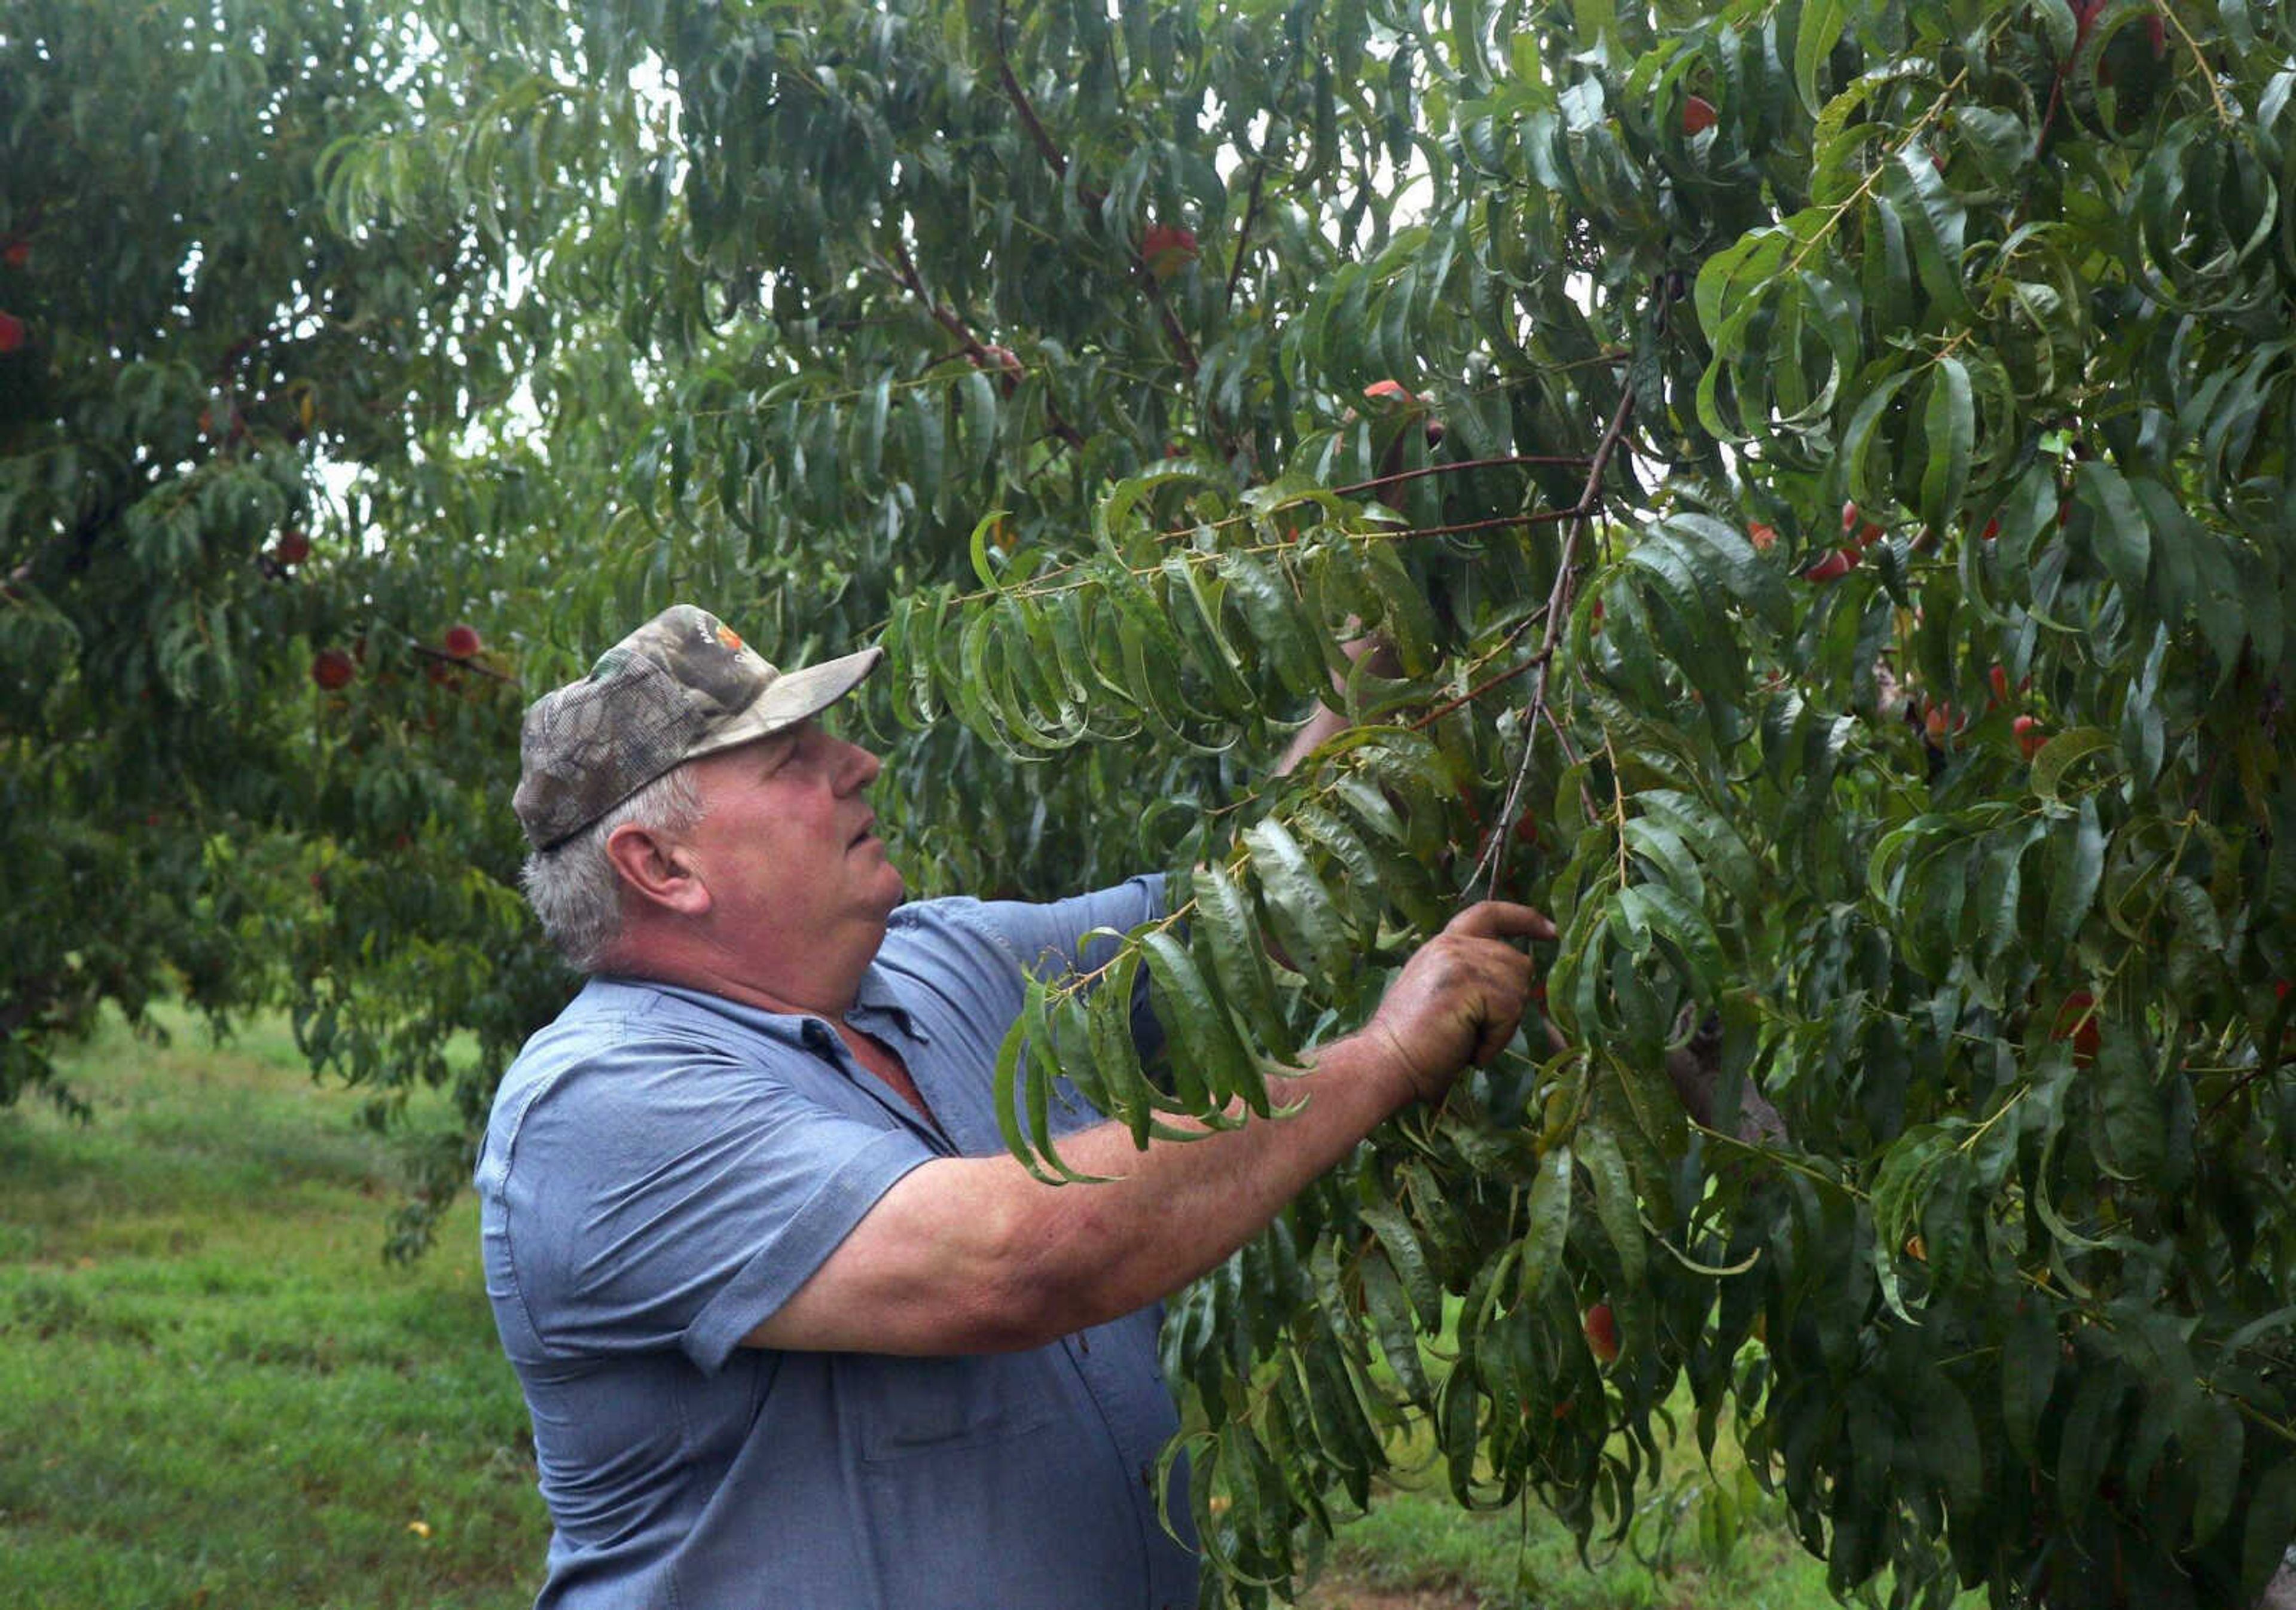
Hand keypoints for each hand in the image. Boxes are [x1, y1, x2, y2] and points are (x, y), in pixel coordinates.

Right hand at [1362, 901, 1553, 1102]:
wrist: (1386, 1062)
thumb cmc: (1414, 1044)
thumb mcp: (1447, 996)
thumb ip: (1475, 976)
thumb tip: (1519, 981)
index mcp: (1443, 945)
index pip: (1489, 913)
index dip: (1523, 918)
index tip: (1550, 930)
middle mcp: (1450, 945)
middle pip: (1517, 963)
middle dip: (1510, 1004)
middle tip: (1475, 1033)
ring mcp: (1458, 960)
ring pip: (1518, 988)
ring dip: (1502, 1025)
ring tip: (1467, 1040)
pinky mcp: (1467, 981)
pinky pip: (1509, 1011)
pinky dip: (1495, 1040)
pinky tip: (1468, 1049)